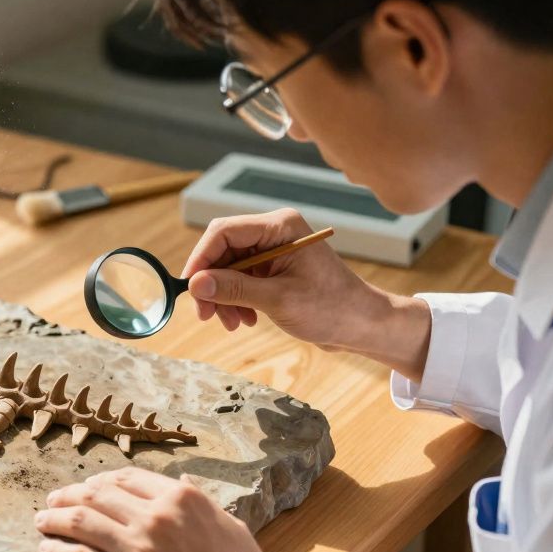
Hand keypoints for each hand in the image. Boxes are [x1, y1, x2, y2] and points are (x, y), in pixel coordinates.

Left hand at [36, 468, 296, 551]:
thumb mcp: (228, 523)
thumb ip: (200, 500)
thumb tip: (182, 481)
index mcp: (180, 498)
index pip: (125, 477)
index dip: (99, 480)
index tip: (87, 487)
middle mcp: (155, 516)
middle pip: (96, 494)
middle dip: (68, 495)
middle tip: (52, 501)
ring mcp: (137, 549)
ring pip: (80, 522)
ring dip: (54, 519)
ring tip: (41, 522)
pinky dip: (57, 551)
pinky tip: (48, 551)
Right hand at [181, 208, 367, 341]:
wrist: (363, 325)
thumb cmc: (332, 308)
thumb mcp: (278, 299)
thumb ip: (234, 289)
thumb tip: (196, 284)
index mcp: (280, 226)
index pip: (224, 232)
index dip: (201, 259)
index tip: (190, 288)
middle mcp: (274, 233)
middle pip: (223, 250)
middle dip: (212, 284)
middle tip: (206, 315)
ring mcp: (273, 250)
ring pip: (228, 268)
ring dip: (223, 297)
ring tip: (233, 323)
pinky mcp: (273, 269)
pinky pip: (240, 280)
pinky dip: (236, 300)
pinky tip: (246, 319)